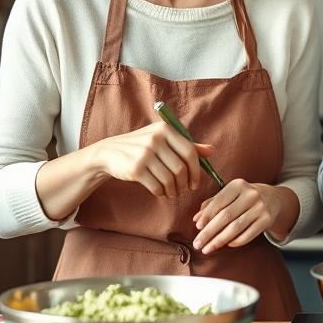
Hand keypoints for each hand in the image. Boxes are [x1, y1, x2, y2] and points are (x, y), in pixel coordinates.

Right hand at [91, 122, 214, 197]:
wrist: (110, 153)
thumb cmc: (142, 147)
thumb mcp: (163, 140)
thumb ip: (187, 145)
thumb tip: (212, 151)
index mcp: (165, 130)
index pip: (190, 152)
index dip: (196, 171)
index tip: (195, 183)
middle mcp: (155, 139)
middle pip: (180, 168)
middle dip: (184, 184)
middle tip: (183, 190)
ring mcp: (144, 153)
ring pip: (169, 180)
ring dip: (173, 191)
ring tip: (172, 193)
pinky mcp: (135, 168)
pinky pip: (156, 186)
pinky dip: (161, 193)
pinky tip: (160, 192)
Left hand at [191, 180, 296, 253]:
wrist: (273, 198)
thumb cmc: (244, 197)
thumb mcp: (230, 194)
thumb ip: (212, 204)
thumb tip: (196, 219)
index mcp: (238, 185)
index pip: (219, 202)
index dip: (207, 215)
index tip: (198, 227)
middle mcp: (250, 194)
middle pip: (226, 216)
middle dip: (209, 232)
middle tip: (198, 244)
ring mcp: (260, 207)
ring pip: (236, 227)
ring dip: (219, 240)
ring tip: (207, 248)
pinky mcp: (267, 220)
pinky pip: (248, 234)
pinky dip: (236, 241)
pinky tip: (226, 245)